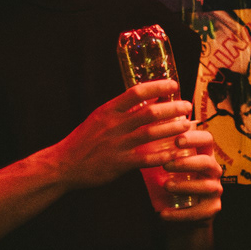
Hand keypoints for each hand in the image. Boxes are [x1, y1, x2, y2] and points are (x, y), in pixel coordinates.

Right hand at [50, 79, 193, 192]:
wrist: (63, 165)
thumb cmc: (83, 141)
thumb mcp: (98, 119)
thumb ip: (119, 111)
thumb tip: (144, 101)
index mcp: (108, 110)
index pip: (136, 91)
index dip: (158, 86)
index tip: (173, 84)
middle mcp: (114, 125)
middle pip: (150, 112)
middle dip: (172, 108)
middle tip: (187, 106)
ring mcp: (117, 144)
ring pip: (151, 133)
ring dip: (173, 128)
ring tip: (187, 125)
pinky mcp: (119, 163)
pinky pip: (146, 158)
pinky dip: (163, 155)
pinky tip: (176, 153)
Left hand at [145, 124, 222, 221]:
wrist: (182, 213)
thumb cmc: (174, 182)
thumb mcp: (171, 166)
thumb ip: (162, 153)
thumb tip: (140, 137)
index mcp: (204, 155)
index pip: (206, 140)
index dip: (194, 138)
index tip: (177, 140)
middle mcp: (213, 171)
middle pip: (207, 162)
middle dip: (187, 163)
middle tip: (166, 165)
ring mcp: (215, 190)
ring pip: (205, 186)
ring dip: (184, 186)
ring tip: (165, 186)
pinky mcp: (212, 209)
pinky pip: (198, 212)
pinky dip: (179, 214)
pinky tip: (164, 214)